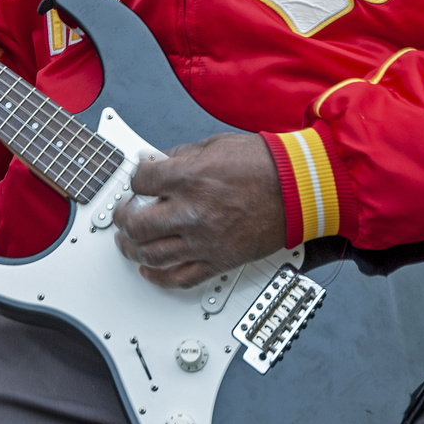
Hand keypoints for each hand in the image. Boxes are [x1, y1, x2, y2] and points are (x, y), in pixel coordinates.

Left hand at [111, 132, 285, 287]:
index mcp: (189, 178)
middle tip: (122, 215)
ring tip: (127, 243)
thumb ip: (180, 155)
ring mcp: (205, 240)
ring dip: (132, 249)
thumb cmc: (266, 165)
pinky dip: (159, 277)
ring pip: (152, 254)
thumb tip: (156, 161)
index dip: (134, 180)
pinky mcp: (220, 260)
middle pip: (137, 224)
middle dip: (122, 219)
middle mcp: (192, 211)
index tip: (137, 182)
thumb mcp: (214, 145)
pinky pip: (181, 278)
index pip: (139, 182)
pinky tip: (149, 271)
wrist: (301, 188)